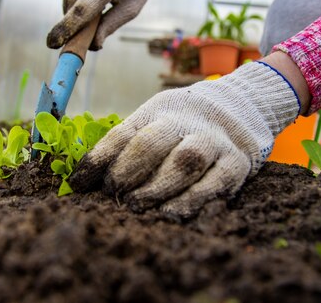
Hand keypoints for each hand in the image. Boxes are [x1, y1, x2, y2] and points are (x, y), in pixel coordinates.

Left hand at [69, 62, 299, 218]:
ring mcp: (214, 142)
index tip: (78, 183)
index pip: (124, 132)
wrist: (242, 106)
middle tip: (114, 194)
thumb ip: (127, 145)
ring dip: (156, 187)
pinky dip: (190, 201)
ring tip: (136, 206)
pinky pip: (214, 183)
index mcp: (159, 110)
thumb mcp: (156, 120)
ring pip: (185, 161)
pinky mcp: (236, 163)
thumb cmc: (185, 122)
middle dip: (127, 171)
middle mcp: (186, 122)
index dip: (99, 159)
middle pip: (153, 142)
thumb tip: (82, 181)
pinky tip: (170, 214)